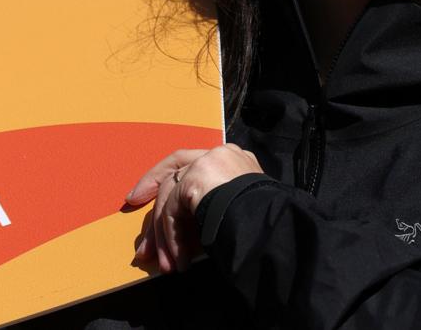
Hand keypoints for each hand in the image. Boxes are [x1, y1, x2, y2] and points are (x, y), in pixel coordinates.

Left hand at [125, 144, 263, 272]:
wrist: (276, 224)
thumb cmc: (267, 226)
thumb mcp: (238, 211)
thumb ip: (213, 209)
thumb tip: (186, 236)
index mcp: (234, 161)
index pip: (191, 163)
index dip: (164, 180)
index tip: (144, 198)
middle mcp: (220, 155)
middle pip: (173, 174)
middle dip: (155, 213)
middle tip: (145, 246)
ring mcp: (207, 162)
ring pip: (171, 196)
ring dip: (166, 237)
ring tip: (168, 266)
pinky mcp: (196, 177)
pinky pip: (173, 210)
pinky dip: (172, 237)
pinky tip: (180, 259)